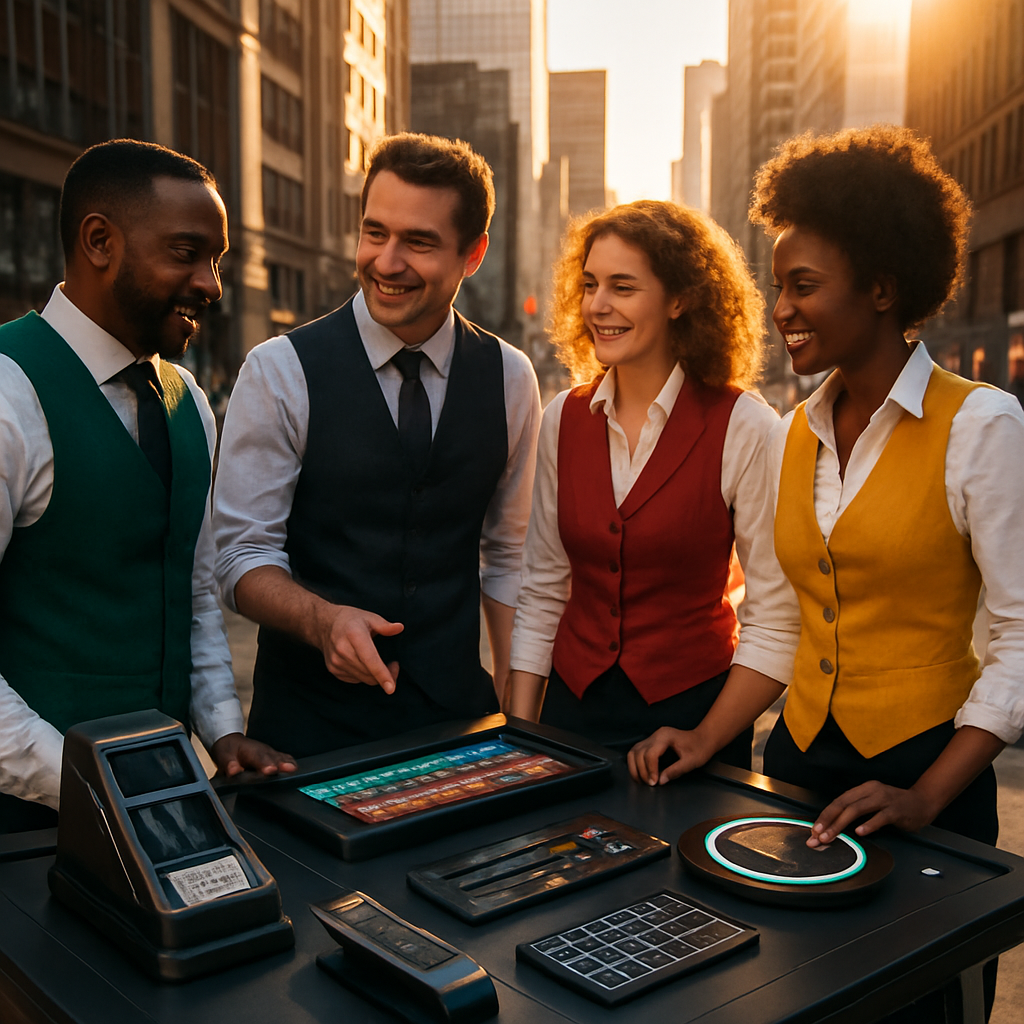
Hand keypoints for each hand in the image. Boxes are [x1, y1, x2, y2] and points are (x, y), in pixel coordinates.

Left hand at [209, 733, 297, 777]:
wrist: (232, 742)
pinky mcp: (275, 756)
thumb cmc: (229, 749)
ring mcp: (271, 753)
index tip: (270, 770)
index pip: (259, 759)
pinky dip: (290, 763)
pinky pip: (285, 758)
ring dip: (288, 763)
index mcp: (250, 751)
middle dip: (281, 764)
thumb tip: (233, 771)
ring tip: (294, 770)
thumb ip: (229, 764)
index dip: (265, 765)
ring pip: (281, 757)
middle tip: (288, 770)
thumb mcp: (223, 756)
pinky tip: (295, 769)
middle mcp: (263, 751)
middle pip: (274, 758)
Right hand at [318, 605, 403, 691]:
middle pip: (369, 673)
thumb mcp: (369, 617)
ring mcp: (336, 662)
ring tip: (381, 663)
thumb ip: (384, 625)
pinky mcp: (333, 670)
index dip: (382, 675)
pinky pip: (356, 679)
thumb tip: (399, 628)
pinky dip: (364, 675)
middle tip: (394, 664)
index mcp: (354, 635)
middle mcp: (343, 650)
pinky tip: (365, 663)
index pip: (370, 660)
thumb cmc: (350, 620)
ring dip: (375, 676)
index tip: (391, 688)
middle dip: (386, 674)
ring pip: (363, 679)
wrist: (323, 625)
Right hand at [627, 727, 713, 786]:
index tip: (654, 782)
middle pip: (639, 753)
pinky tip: (640, 773)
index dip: (650, 770)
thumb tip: (661, 781)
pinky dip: (635, 764)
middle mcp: (656, 735)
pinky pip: (636, 752)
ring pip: (634, 752)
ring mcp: (652, 738)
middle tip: (650, 784)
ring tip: (641, 781)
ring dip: (634, 767)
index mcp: (665, 736)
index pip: (650, 754)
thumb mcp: (691, 762)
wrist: (703, 739)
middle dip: (641, 771)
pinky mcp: (650, 742)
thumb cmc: (700, 748)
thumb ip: (675, 771)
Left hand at [808, 781, 938, 846]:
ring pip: (856, 810)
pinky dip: (869, 825)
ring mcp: (884, 799)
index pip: (838, 801)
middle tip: (817, 835)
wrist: (923, 802)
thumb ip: (857, 812)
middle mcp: (871, 791)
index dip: (825, 815)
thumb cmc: (895, 806)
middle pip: (843, 804)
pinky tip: (860, 832)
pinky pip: (880, 817)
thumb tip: (834, 827)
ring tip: (830, 836)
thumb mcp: (873, 804)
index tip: (814, 830)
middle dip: (827, 821)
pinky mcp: (896, 810)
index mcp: (863, 789)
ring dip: (840, 824)